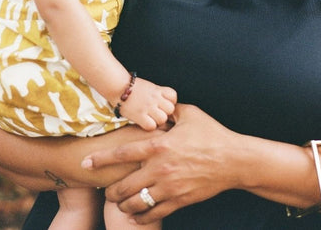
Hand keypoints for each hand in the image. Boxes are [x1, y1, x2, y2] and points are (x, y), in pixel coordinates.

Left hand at [83, 104, 236, 222]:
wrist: (234, 159)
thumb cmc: (213, 134)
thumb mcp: (191, 115)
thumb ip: (171, 110)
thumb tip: (160, 102)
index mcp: (160, 145)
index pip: (122, 154)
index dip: (100, 159)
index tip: (85, 163)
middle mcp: (160, 168)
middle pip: (122, 186)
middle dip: (111, 191)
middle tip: (109, 191)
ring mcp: (169, 187)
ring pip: (134, 204)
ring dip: (124, 205)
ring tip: (122, 203)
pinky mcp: (178, 200)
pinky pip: (152, 214)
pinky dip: (141, 217)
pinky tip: (137, 215)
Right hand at [118, 78, 176, 130]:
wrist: (117, 86)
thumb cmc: (131, 86)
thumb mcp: (149, 86)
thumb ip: (158, 94)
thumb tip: (164, 104)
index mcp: (158, 89)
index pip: (174, 96)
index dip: (170, 102)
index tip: (164, 104)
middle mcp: (155, 98)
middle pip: (171, 109)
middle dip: (166, 113)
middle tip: (157, 114)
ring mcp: (147, 107)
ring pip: (163, 119)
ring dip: (158, 121)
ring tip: (151, 119)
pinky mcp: (139, 115)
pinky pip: (151, 126)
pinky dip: (149, 126)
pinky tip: (144, 122)